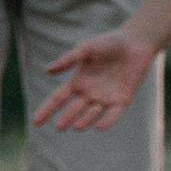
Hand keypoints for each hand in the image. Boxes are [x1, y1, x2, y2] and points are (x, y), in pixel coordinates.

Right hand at [34, 31, 153, 134]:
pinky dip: (106, 121)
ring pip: (92, 113)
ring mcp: (105, 97)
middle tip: (58, 128)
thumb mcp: (86, 49)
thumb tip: (47, 70)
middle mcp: (89, 92)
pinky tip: (99, 127)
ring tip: (76, 127)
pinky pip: (113, 114)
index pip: (58, 98)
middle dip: (66, 118)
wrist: (135, 43)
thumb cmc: (109, 42)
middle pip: (73, 109)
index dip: (47, 109)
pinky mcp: (122, 100)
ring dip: (84, 121)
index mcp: (78, 81)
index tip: (35, 122)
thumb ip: (68, 60)